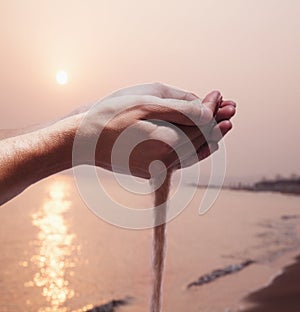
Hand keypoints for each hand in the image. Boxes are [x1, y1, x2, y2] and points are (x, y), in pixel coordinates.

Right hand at [72, 83, 234, 177]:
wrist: (84, 140)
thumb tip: (208, 110)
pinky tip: (199, 138)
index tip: (220, 95)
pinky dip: (192, 146)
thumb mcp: (147, 100)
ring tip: (223, 123)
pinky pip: (179, 159)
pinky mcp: (151, 172)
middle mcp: (167, 162)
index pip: (204, 126)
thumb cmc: (112, 114)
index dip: (215, 110)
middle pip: (202, 142)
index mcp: (168, 144)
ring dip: (208, 136)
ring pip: (193, 153)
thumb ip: (183, 106)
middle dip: (217, 123)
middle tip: (231, 108)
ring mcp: (158, 170)